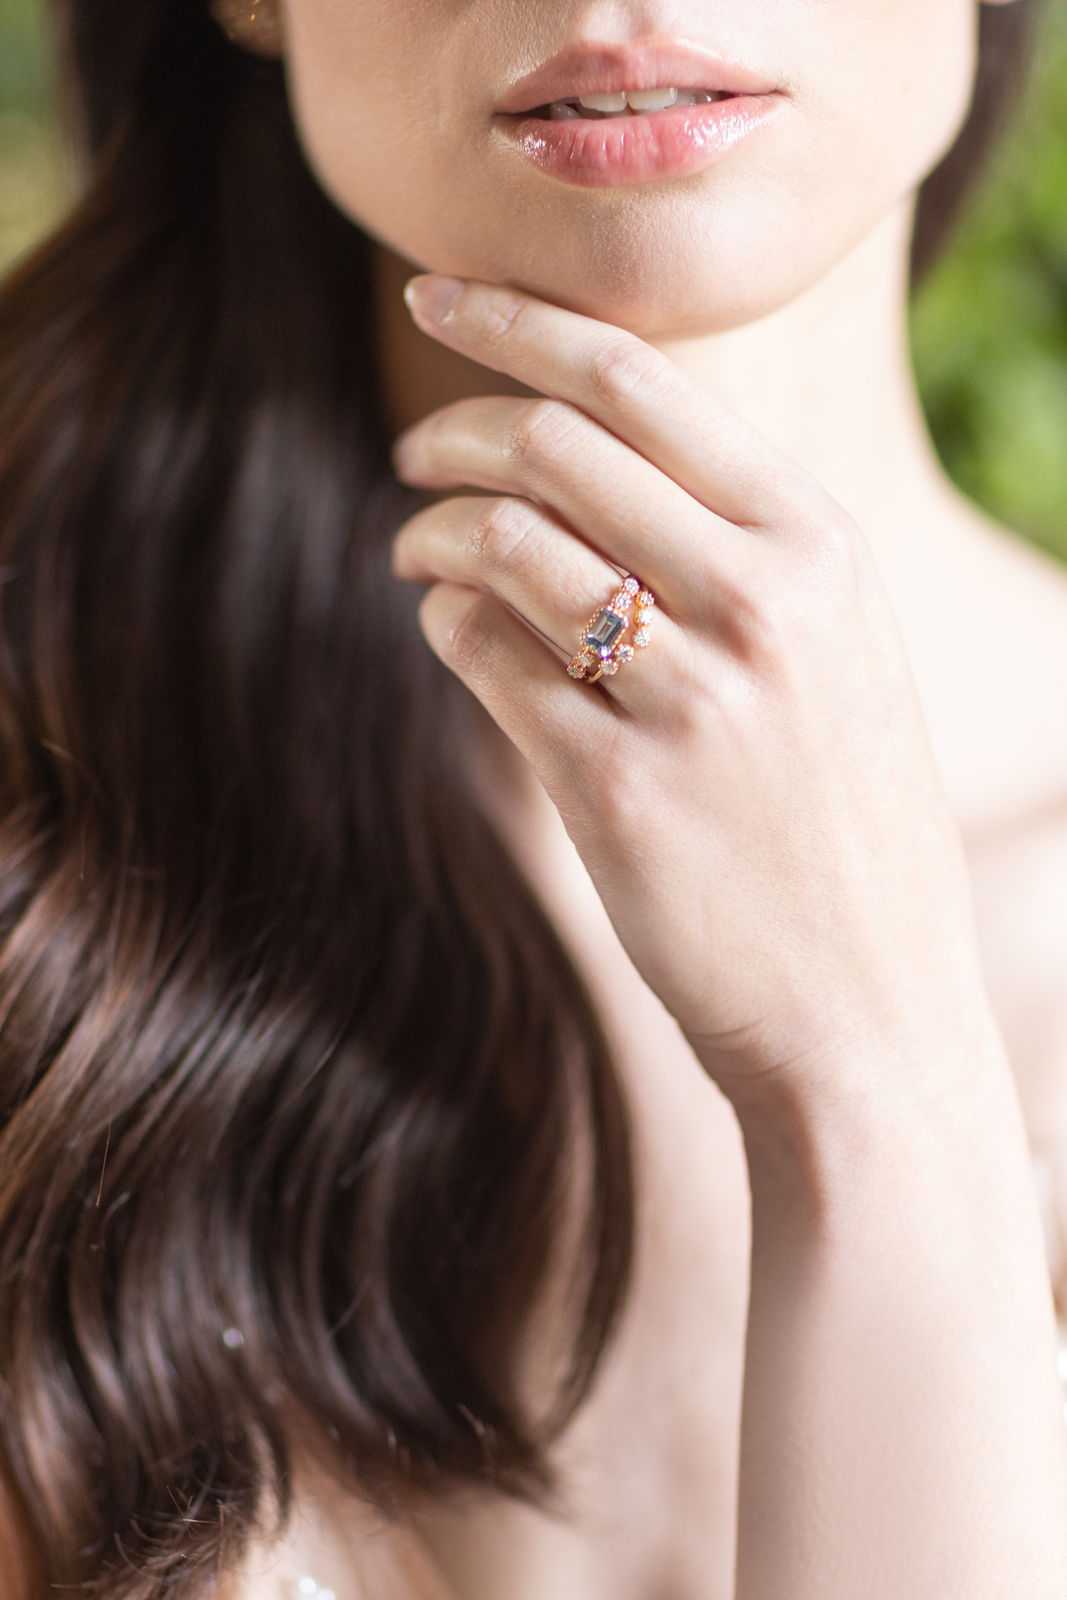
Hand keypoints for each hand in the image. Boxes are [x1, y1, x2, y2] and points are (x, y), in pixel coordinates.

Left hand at [389, 273, 998, 1108]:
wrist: (868, 1004)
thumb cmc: (839, 817)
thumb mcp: (837, 648)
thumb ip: (734, 542)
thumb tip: (578, 446)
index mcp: (819, 543)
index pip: (636, 378)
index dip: (514, 320)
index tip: (435, 295)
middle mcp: (762, 601)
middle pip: (548, 444)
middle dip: (450, 429)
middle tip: (411, 453)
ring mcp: (689, 696)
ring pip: (500, 546)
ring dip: (430, 533)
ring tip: (418, 553)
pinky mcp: (613, 790)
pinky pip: (483, 657)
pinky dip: (444, 623)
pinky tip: (453, 631)